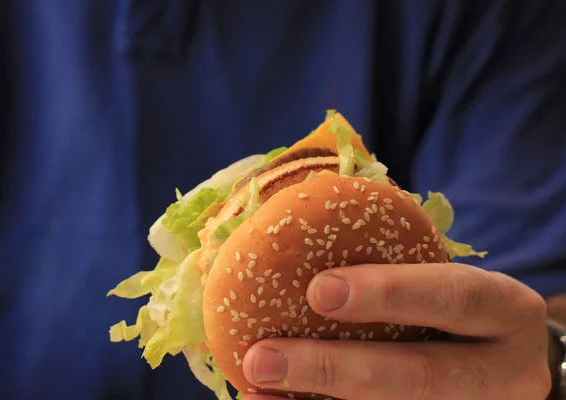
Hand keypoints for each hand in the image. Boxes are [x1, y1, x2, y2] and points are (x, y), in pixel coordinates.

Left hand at [242, 263, 551, 399]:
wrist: (507, 358)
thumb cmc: (458, 306)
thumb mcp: (448, 278)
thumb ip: (396, 270)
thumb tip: (294, 244)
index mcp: (505, 311)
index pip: (454, 297)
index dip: (388, 293)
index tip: (317, 290)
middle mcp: (504, 372)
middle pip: (421, 379)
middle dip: (333, 370)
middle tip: (261, 359)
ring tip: (256, 390)